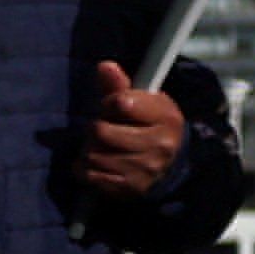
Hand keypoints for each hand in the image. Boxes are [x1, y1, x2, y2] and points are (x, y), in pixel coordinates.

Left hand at [75, 61, 191, 201]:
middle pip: (100, 131)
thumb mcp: (141, 101)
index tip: (113, 108)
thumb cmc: (147, 125)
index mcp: (165, 116)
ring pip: (92, 155)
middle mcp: (160, 144)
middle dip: (94, 128)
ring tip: (102, 146)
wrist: (168, 163)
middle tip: (103, 129)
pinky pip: (90, 175)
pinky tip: (98, 162)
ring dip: (89, 149)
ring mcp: (146, 168)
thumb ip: (119, 85)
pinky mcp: (131, 187)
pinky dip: (85, 168)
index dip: (108, 103)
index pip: (120, 103)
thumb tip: (105, 66)